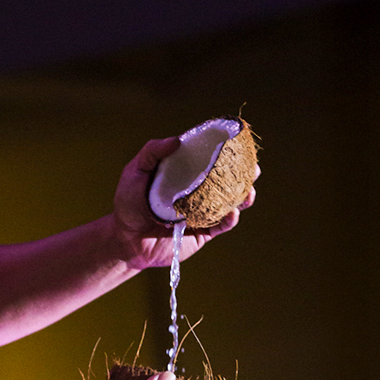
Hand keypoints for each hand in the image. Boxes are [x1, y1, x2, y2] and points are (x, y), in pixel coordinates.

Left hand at [111, 137, 258, 269]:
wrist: (125, 240)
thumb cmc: (127, 204)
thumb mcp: (135, 171)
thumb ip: (152, 152)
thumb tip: (178, 140)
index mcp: (184, 175)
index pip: (207, 160)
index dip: (224, 152)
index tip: (238, 143)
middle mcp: (196, 192)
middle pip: (226, 181)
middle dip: (243, 175)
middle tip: (254, 168)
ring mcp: (201, 213)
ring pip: (229, 204)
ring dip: (243, 197)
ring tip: (249, 192)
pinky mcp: (202, 233)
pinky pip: (220, 225)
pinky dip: (229, 220)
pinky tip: (233, 212)